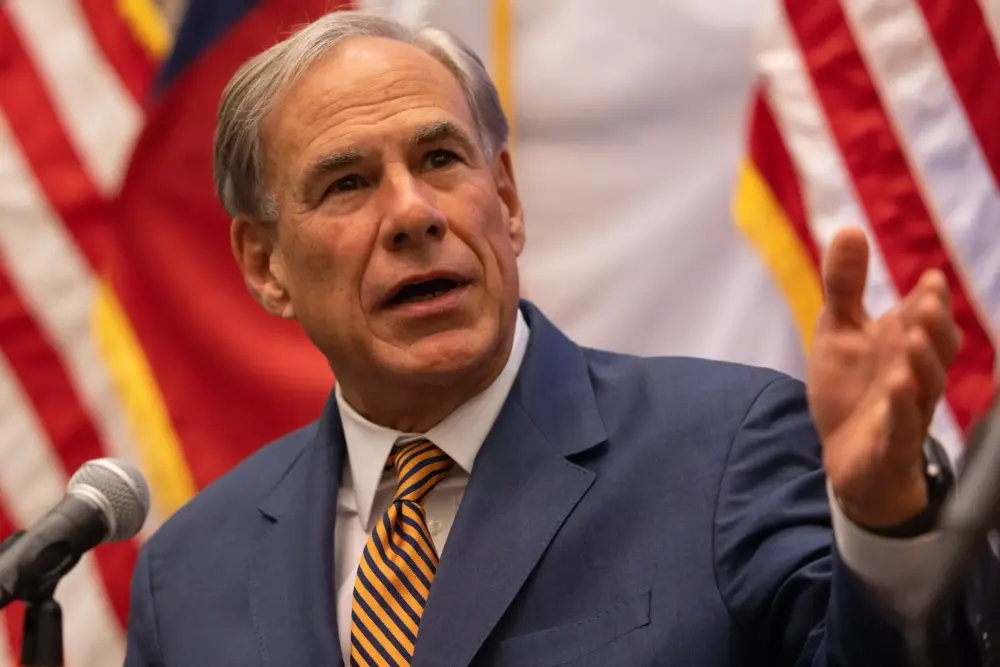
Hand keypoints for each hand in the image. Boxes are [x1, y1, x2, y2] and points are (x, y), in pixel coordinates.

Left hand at [807, 227, 960, 527]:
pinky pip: (903, 427)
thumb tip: (849, 229)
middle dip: (932, 326)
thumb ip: (845, 286)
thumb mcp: (839, 331)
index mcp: (906, 344)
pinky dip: (902, 408)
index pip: (926, 318)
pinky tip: (898, 389)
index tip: (929, 278)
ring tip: (913, 339)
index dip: (930, 300)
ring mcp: (906, 410)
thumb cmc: (853, 388)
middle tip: (924, 303)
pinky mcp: (891, 444)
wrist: (848, 456)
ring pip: (925, 387)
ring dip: (922, 363)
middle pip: (935, 349)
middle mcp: (914, 374)